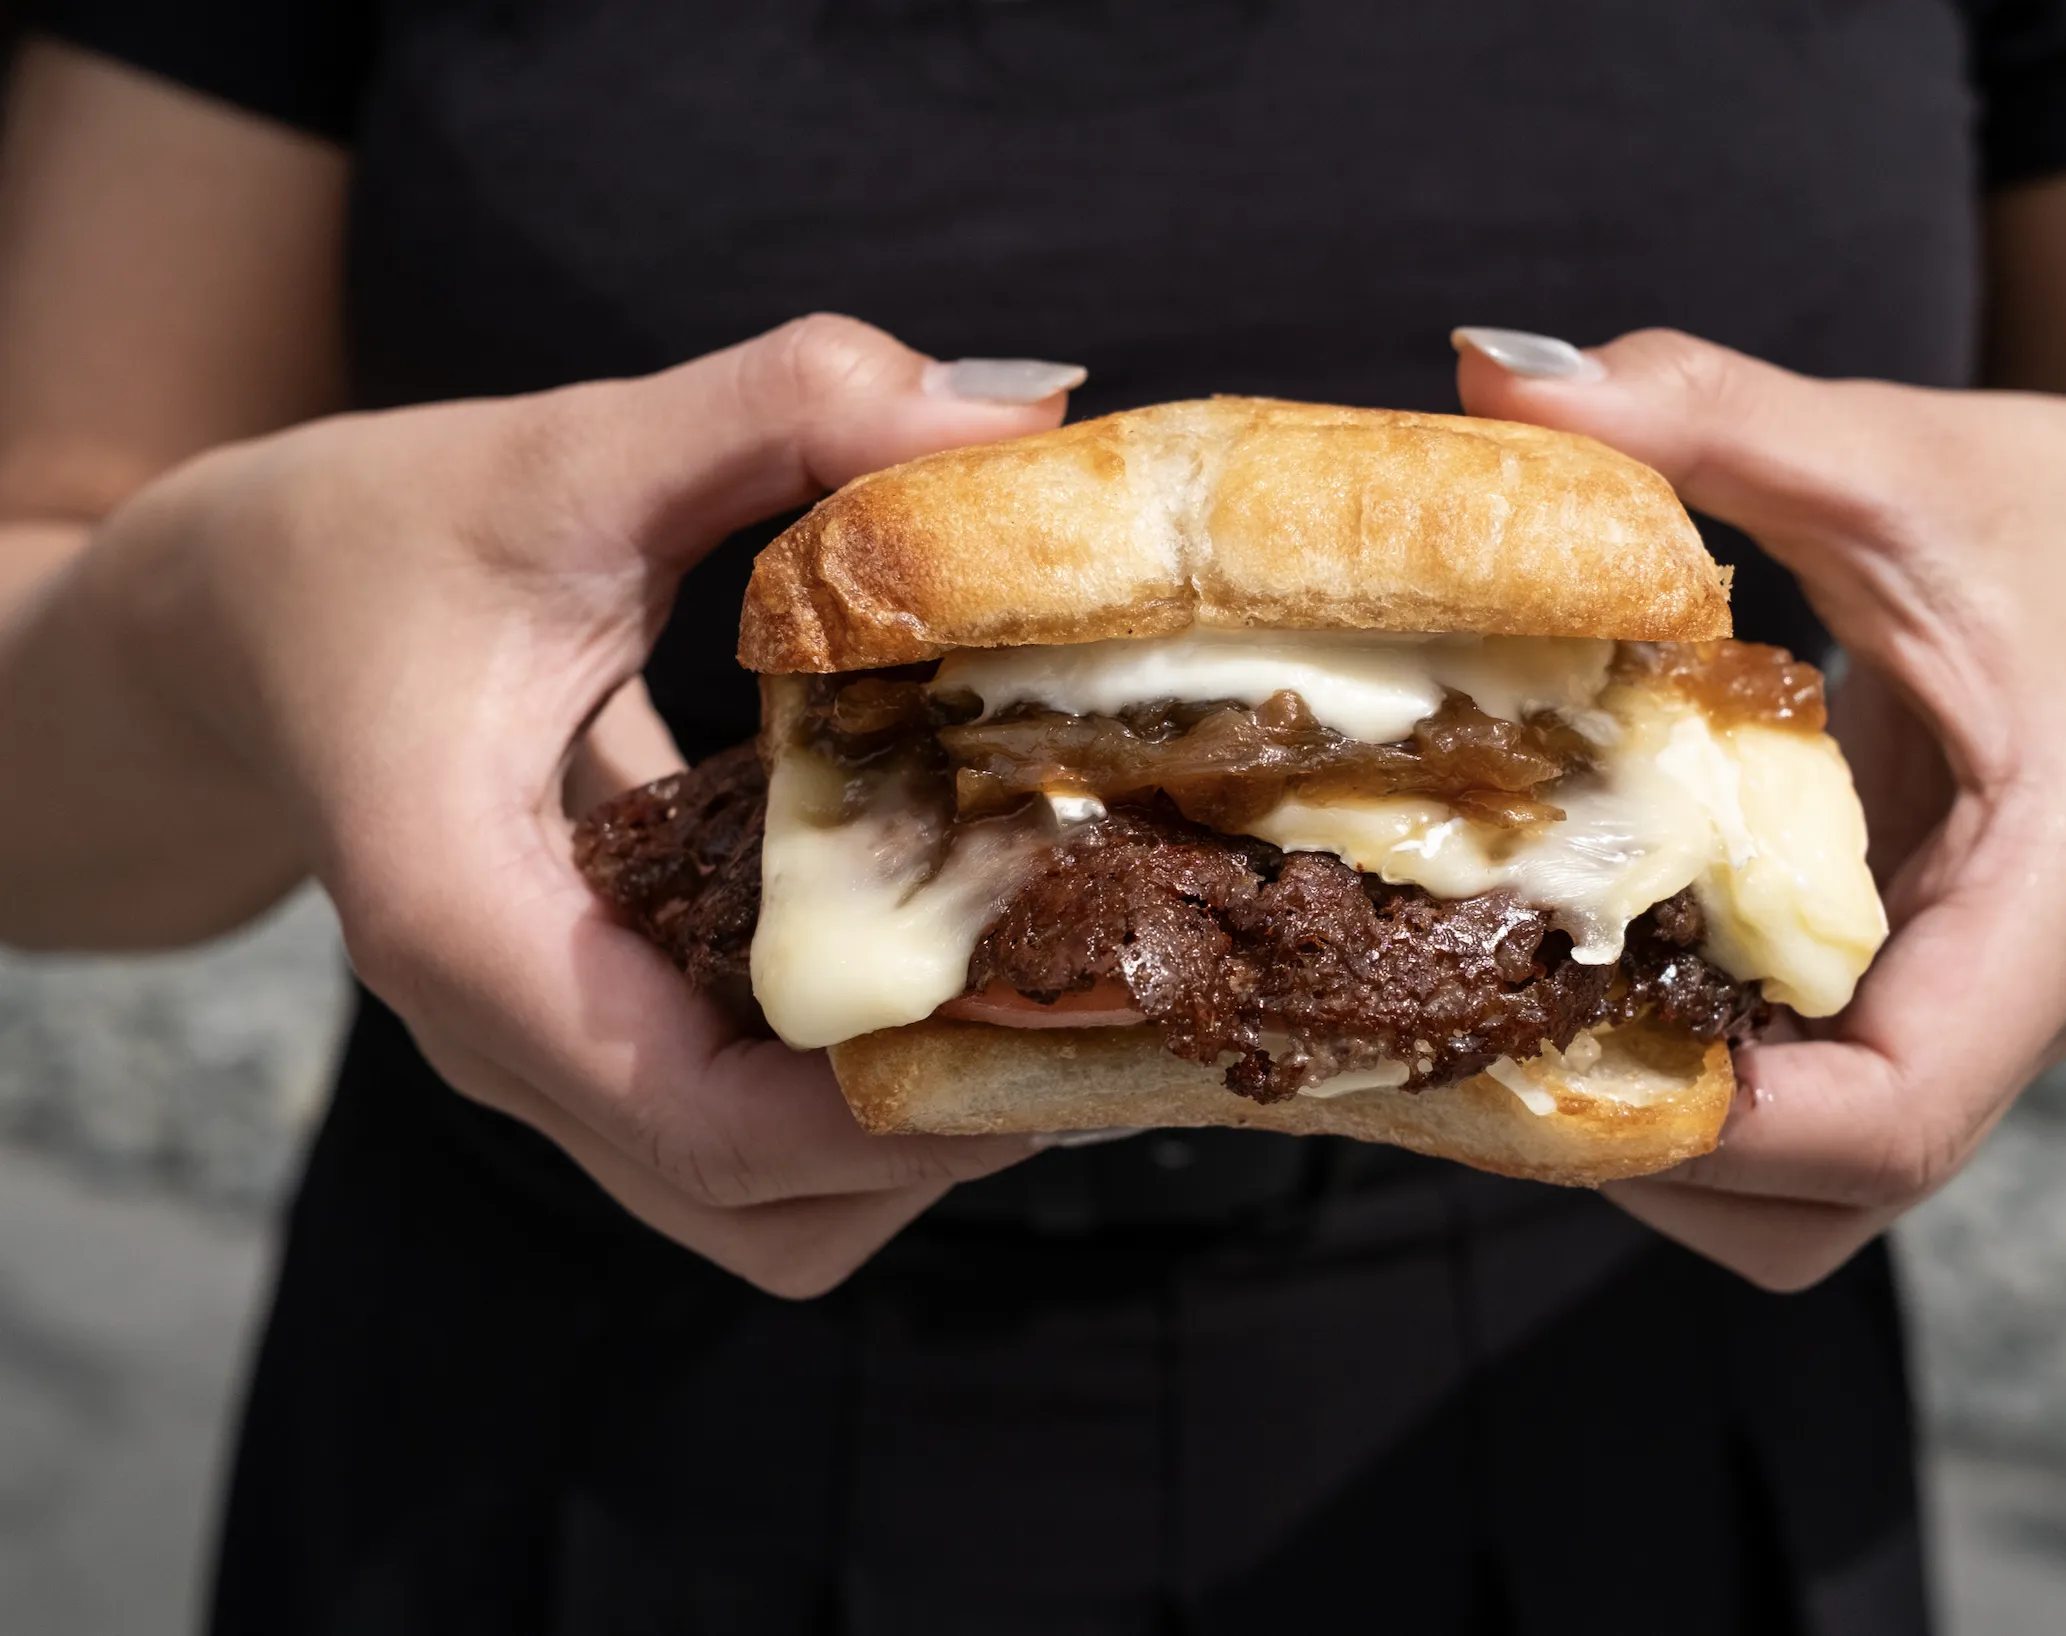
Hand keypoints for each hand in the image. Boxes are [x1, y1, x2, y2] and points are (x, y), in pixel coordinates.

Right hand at [82, 317, 1086, 1295]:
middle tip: (1092, 1002)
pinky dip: (854, 1092)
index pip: (699, 1117)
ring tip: (1043, 995)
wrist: (225, 619)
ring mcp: (542, 1057)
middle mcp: (501, 1035)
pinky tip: (954, 966)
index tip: (1052, 1019)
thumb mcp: (563, 450)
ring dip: (907, 1138)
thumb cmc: (361, 540)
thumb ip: (779, 406)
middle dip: (937, 1138)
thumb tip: (1018, 412)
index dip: (895, 1113)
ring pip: (753, 1204)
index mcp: (463, 922)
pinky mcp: (587, 1034)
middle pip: (752, 1204)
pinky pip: (739, 1132)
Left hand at [1456, 327, 2065, 1289]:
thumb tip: (1495, 365)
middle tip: (1484, 1036)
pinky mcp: (1913, 1006)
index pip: (1905, 1109)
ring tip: (1513, 1018)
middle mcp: (2017, 996)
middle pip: (1837, 1196)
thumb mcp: (1898, 453)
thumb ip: (1711, 410)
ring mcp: (1965, 1019)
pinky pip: (1798, 1116)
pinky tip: (1577, 983)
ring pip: (1813, 1194)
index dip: (1730, 1130)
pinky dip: (1681, 1090)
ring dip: (1658, 1146)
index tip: (1559, 1061)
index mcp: (2060, 887)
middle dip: (1653, 1155)